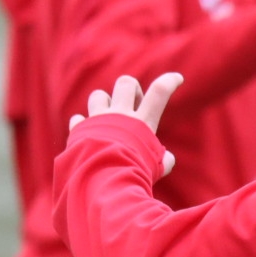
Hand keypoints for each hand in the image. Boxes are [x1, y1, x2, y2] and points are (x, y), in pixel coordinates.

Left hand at [68, 72, 182, 176]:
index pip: (159, 92)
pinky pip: (78, 120)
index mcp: (142, 123)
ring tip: (106, 118)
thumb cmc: (134, 173)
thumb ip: (164, 159)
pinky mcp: (79, 130)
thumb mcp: (157, 168)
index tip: (177, 78)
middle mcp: (119, 115)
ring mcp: (98, 120)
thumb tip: (167, 158)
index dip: (170, 81)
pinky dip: (81, 125)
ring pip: (98, 95)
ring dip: (103, 103)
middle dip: (131, 89)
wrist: (101, 178)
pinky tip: (85, 134)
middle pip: (126, 83)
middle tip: (133, 106)